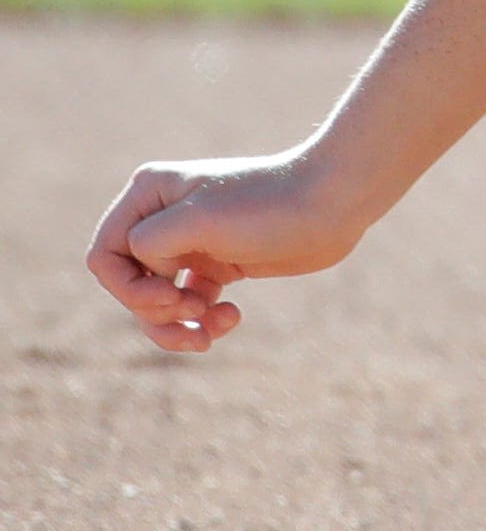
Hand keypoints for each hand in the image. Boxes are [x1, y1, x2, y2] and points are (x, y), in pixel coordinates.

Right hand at [88, 150, 375, 355]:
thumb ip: (150, 243)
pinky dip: (203, 321)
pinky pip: (190, 305)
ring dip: (176, 327)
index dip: (129, 288)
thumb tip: (150, 272)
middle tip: (196, 311)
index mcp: (149, 196)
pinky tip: (231, 318)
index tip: (172, 297)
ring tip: (208, 335)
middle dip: (157, 311)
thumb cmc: (269, 206)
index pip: (105, 256)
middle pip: (130, 285)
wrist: (335, 204)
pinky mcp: (220, 265)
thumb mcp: (198, 222)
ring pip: (158, 302)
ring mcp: (191, 244)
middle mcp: (163, 218)